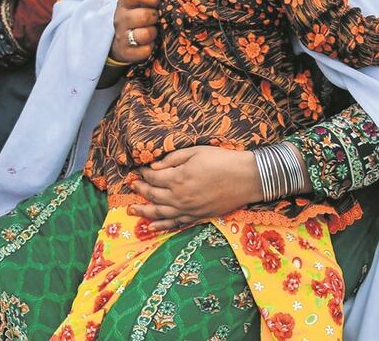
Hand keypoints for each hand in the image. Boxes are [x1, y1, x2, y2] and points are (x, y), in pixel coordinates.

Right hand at [110, 0, 159, 63]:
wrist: (119, 41)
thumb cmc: (134, 16)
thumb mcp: (136, 0)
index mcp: (124, 3)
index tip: (157, 1)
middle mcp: (120, 19)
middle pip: (144, 15)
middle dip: (155, 17)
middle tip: (156, 18)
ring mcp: (122, 36)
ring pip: (144, 34)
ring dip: (153, 33)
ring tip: (153, 31)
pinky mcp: (125, 52)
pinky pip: (145, 50)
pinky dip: (150, 48)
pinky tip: (148, 44)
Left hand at [128, 146, 262, 230]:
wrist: (247, 178)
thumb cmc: (221, 160)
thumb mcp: (194, 152)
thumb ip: (172, 159)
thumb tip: (153, 166)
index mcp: (177, 178)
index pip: (152, 177)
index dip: (143, 173)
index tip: (138, 170)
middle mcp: (180, 197)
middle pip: (153, 195)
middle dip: (140, 190)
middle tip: (131, 186)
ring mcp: (189, 209)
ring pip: (160, 213)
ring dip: (144, 211)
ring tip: (131, 210)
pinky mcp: (199, 217)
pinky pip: (176, 224)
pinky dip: (162, 226)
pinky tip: (152, 227)